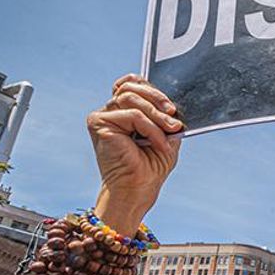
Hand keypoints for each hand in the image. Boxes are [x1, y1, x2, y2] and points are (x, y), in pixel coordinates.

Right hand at [86, 75, 182, 232]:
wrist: (138, 190)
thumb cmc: (150, 167)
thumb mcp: (166, 135)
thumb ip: (166, 116)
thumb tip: (175, 104)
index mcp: (123, 111)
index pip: (132, 84)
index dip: (150, 88)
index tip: (170, 106)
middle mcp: (110, 111)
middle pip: (132, 87)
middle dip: (158, 99)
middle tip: (174, 115)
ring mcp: (103, 116)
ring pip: (132, 99)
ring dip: (156, 115)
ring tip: (170, 130)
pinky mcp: (99, 123)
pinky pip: (132, 114)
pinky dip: (151, 128)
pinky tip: (158, 142)